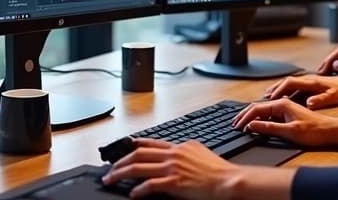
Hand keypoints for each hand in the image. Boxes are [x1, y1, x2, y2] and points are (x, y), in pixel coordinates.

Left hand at [102, 138, 244, 199]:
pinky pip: (149, 185)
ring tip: (111, 180)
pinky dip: (138, 190)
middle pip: (138, 154)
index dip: (133, 146)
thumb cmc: (218, 171)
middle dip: (120, 161)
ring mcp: (172, 167)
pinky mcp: (173, 182)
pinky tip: (133, 194)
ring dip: (120, 174)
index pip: (150, 143)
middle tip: (109, 169)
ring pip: (138, 167)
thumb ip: (187, 151)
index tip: (122, 149)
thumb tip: (181, 151)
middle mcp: (173, 154)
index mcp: (179, 146)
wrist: (227, 180)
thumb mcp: (201, 152)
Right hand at [231, 98, 337, 147]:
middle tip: (234, 124)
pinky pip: (270, 113)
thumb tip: (252, 125)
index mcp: (283, 104)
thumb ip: (270, 128)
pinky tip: (256, 123)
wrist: (331, 130)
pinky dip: (260, 118)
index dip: (245, 117)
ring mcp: (286, 107)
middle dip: (244, 115)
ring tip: (241, 123)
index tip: (237, 126)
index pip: (257, 108)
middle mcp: (283, 102)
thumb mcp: (290, 131)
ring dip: (251, 116)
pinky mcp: (289, 112)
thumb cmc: (314, 131)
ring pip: (263, 109)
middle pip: (258, 106)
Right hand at [263, 72, 337, 108]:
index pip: (289, 83)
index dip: (278, 90)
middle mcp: (307, 79)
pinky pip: (293, 87)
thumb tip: (308, 103)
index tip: (271, 97)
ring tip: (268, 97)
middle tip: (264, 96)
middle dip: (274, 89)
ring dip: (278, 89)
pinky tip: (282, 98)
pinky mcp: (310, 85)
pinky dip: (285, 91)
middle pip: (285, 82)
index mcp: (311, 82)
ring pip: (288, 84)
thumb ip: (320, 100)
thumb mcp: (333, 96)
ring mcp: (308, 81)